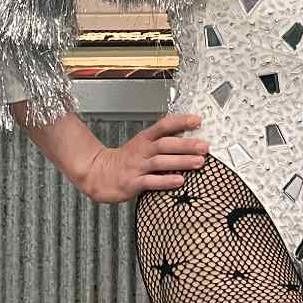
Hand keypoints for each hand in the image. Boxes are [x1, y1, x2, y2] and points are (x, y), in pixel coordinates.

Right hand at [79, 113, 209, 203]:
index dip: (181, 121)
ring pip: (160, 162)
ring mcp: (136, 167)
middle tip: (204, 146)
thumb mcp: (142, 145)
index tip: (197, 120)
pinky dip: (166, 181)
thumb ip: (162, 142)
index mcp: (144, 139)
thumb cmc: (125, 160)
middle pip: (165, 144)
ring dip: (181, 161)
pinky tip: (179, 181)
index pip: (164, 125)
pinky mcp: (132, 183)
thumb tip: (189, 138)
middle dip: (187, 144)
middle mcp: (141, 151)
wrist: (98, 174)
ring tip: (198, 162)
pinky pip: (151, 182)